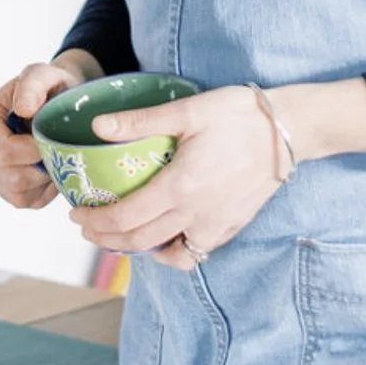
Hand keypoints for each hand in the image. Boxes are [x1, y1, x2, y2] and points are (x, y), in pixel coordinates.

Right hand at [0, 52, 100, 208]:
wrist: (56, 102)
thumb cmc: (49, 87)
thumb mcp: (45, 74)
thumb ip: (34, 84)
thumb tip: (24, 109)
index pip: (3, 149)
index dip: (33, 152)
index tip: (53, 140)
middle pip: (9, 174)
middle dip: (40, 167)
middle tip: (59, 150)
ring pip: (16, 191)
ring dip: (43, 179)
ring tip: (54, 157)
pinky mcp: (2, 187)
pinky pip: (23, 200)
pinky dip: (43, 190)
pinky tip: (49, 169)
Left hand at [69, 86, 288, 268]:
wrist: (289, 131)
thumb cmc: (238, 115)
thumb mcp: (186, 111)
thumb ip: (140, 121)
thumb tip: (97, 126)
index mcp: (181, 186)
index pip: (126, 217)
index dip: (96, 221)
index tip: (76, 214)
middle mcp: (197, 214)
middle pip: (139, 241)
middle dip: (106, 238)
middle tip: (86, 227)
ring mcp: (216, 225)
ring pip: (168, 254)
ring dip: (136, 249)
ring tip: (118, 234)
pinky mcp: (231, 226)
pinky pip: (195, 253)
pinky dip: (172, 252)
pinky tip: (162, 237)